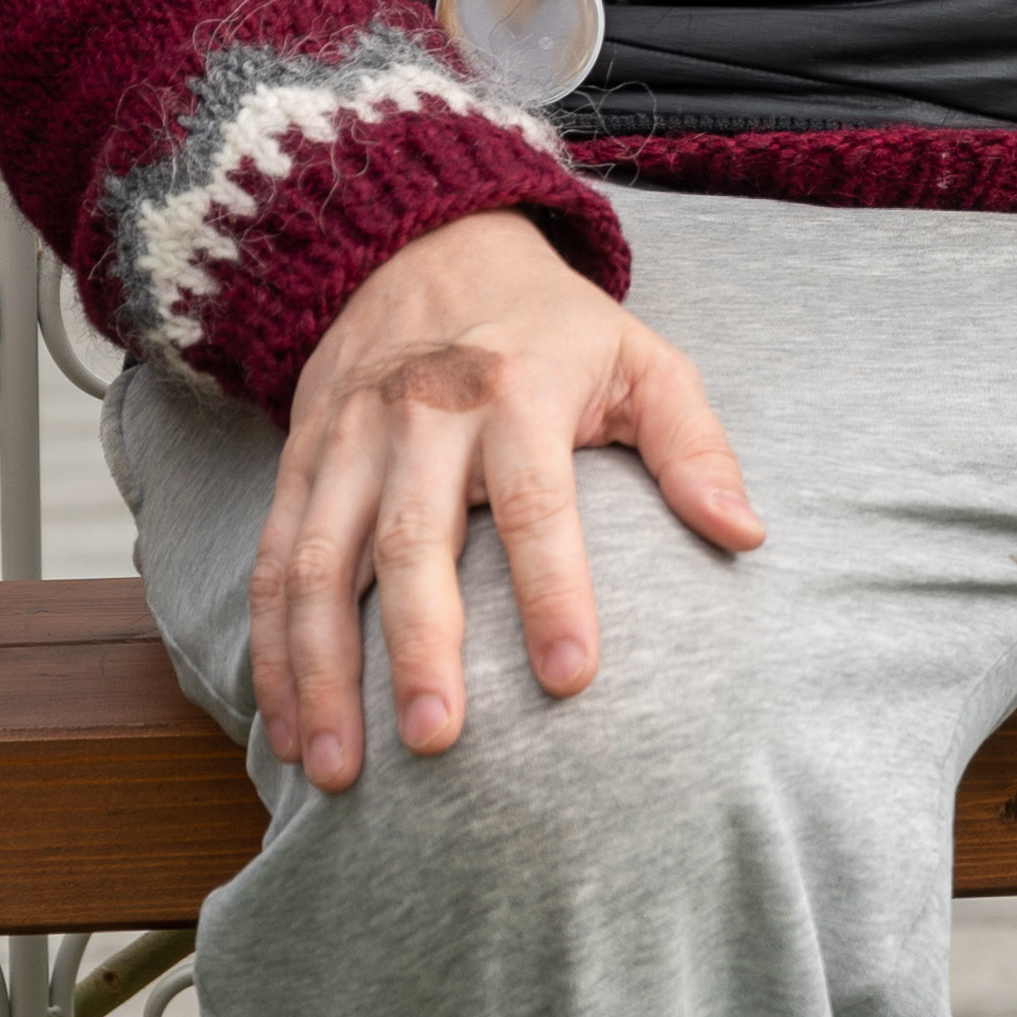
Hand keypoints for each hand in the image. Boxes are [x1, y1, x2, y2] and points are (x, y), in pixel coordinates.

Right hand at [251, 212, 762, 792]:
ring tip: (339, 769)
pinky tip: (286, 727)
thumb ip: (694, 446)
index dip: (553, 589)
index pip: (535, 500)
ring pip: (315, 565)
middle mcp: (420, 415)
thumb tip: (747, 534)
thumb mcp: (642, 359)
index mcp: (516, 390)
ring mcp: (347, 441)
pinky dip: (270, 651)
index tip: (572, 678)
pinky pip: (270, 564)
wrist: (424, 247)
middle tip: (438, 744)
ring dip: (321, 672)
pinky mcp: (299, 462)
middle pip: (412, 543)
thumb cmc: (554, 329)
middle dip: (421, 648)